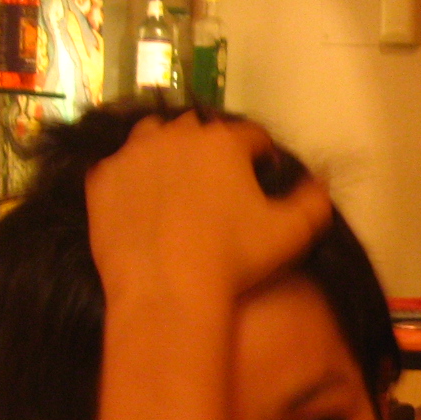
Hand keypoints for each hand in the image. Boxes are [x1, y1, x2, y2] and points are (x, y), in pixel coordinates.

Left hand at [85, 112, 330, 304]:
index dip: (263, 156)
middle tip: (220, 186)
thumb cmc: (235, 259)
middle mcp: (175, 135)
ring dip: (168, 152)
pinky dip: (135, 180)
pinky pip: (122, 169)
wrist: (166, 289)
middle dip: (212, 149)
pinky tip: (145, 207)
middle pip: (200, 130)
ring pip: (154, 137)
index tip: (264, 177)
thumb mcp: (293, 233)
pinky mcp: (102, 179)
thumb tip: (319, 181)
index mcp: (223, 141)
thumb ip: (313, 201)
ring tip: (177, 186)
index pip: (252, 135)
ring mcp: (133, 154)